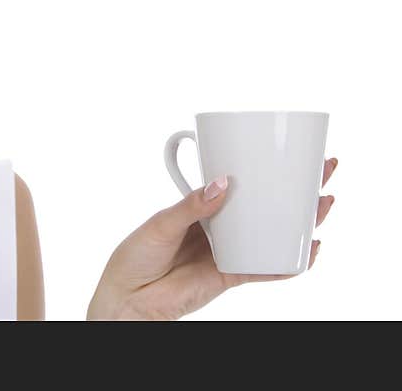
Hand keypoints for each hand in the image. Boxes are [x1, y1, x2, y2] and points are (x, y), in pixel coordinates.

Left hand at [87, 157, 338, 319]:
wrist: (128, 298)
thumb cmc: (134, 255)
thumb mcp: (160, 223)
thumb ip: (191, 206)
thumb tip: (222, 183)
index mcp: (201, 206)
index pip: (238, 182)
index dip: (263, 168)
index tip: (289, 152)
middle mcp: (219, 226)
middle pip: (264, 205)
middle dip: (295, 190)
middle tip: (323, 171)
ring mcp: (227, 250)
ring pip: (271, 234)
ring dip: (300, 223)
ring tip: (323, 206)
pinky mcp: (230, 275)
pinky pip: (265, 268)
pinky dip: (287, 263)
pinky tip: (308, 252)